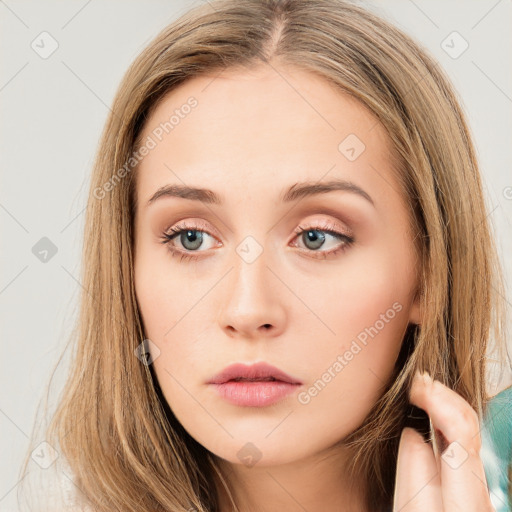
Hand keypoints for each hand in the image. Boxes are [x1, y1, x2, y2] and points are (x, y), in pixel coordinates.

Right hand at [393, 371, 494, 510]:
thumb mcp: (410, 509)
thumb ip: (414, 469)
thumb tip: (414, 431)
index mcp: (465, 496)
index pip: (461, 432)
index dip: (439, 399)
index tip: (415, 385)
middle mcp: (482, 489)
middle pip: (471, 426)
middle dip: (444, 396)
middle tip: (418, 382)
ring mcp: (483, 488)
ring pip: (468, 433)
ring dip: (445, 405)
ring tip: (422, 390)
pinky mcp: (476, 487)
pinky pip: (463, 445)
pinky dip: (446, 423)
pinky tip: (431, 415)